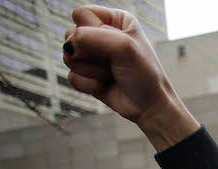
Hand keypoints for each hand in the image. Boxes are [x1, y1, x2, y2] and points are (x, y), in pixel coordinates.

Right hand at [63, 6, 198, 150]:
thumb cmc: (144, 75)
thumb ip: (92, 37)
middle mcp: (101, 34)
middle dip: (91, 55)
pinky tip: (105, 86)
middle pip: (70, 34)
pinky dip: (89, 85)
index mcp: (114, 19)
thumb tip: (68, 45)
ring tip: (112, 74)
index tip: (113, 45)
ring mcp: (92, 55)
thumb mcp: (124, 48)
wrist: (149, 107)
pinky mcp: (87, 74)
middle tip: (114, 64)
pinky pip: (71, 76)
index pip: (80, 13)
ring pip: (68, 56)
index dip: (91, 31)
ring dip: (92, 71)